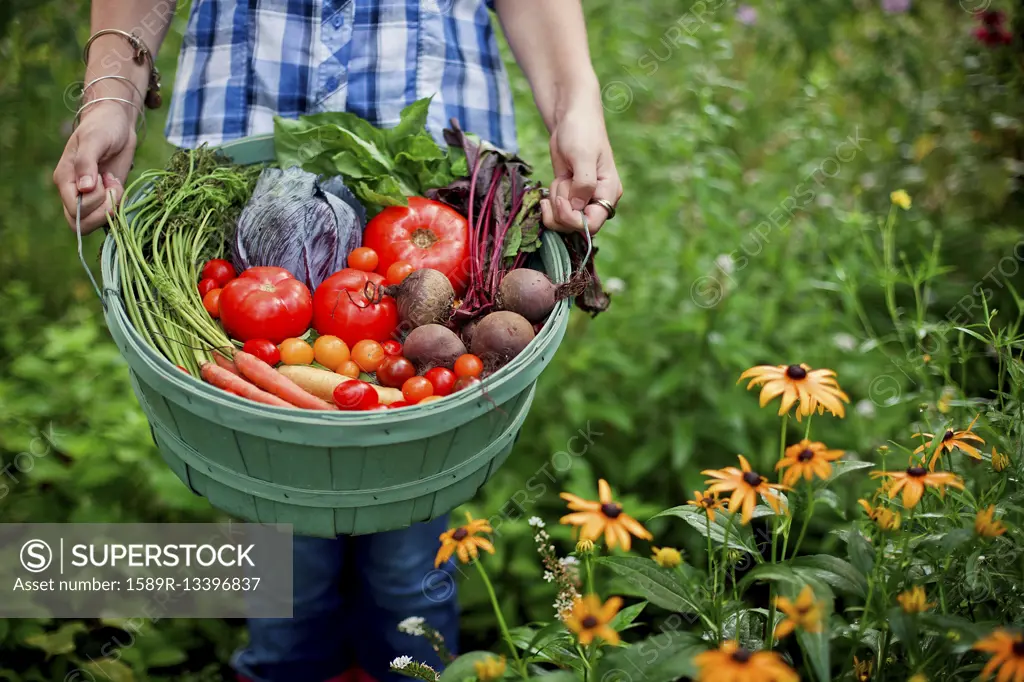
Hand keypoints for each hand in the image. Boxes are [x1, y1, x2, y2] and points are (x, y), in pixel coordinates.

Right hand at [53, 100, 137, 233]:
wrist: (117, 124)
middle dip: (103, 210)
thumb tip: (84, 188)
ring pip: (94, 223)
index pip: (73, 210)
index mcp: (64, 179)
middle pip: (82, 222)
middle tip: (112, 185)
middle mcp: (74, 191)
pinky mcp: (106, 197)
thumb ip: (86, 162)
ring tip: (115, 184)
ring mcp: (89, 197)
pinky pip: (108, 216)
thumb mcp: (94, 140)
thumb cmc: (103, 127)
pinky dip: (118, 207)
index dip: (92, 202)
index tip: (103, 178)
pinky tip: (119, 187)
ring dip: (111, 208)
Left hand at [541, 102, 621, 234]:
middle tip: (559, 184)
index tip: (560, 201)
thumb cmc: (582, 132)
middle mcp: (597, 200)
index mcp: (608, 192)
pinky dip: (549, 203)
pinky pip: (556, 212)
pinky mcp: (568, 196)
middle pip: (575, 227)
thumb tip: (576, 207)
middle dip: (560, 210)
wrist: (570, 119)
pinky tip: (552, 185)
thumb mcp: (583, 156)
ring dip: (554, 204)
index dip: (573, 220)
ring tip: (558, 180)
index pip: (592, 225)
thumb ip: (583, 184)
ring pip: (563, 222)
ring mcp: (582, 200)